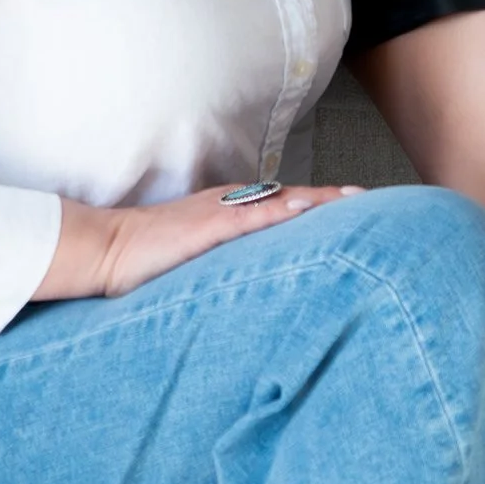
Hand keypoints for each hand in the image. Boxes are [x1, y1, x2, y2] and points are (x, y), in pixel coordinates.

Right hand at [37, 180, 363, 300]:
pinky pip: (253, 217)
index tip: (361, 207)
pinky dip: (283, 212)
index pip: (289, 206)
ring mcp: (222, 213)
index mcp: (233, 212)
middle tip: (376, 200)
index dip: (326, 206)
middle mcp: (234, 205)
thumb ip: (229, 265)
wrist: (108, 249)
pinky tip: (308, 211)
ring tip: (358, 200)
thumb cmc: (148, 259)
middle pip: (296, 199)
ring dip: (322, 201)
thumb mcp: (198, 261)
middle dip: (336, 200)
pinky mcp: (208, 227)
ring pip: (283, 202)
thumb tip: (256, 284)